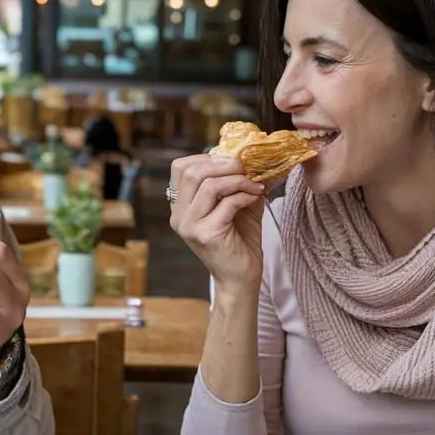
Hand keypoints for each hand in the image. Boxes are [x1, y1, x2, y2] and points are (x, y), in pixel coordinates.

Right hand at [169, 153, 264, 293]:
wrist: (242, 278)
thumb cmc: (239, 242)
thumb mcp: (234, 205)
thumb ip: (233, 182)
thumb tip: (246, 156)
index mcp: (180, 207)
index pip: (180, 168)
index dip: (206, 158)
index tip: (232, 162)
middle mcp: (179, 216)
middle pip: (191, 172)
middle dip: (223, 164)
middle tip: (246, 168)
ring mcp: (190, 226)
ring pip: (209, 185)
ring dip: (237, 180)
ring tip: (254, 185)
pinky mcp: (206, 235)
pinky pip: (226, 203)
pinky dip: (244, 195)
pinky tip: (255, 198)